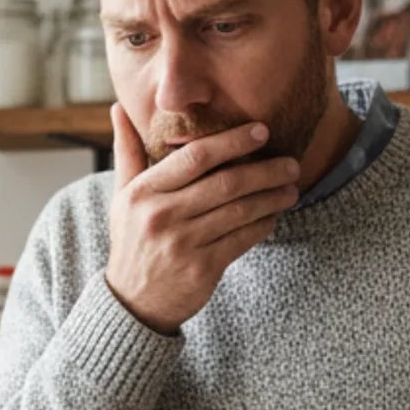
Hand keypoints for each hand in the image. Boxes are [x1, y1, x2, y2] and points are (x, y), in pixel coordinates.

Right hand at [104, 106, 301, 333]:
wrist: (132, 301)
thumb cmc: (132, 241)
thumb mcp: (122, 196)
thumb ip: (127, 151)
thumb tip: (118, 107)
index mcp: (144, 192)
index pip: (195, 157)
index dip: (233, 141)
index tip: (261, 131)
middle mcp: (162, 216)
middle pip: (226, 183)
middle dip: (265, 170)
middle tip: (291, 163)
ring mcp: (183, 244)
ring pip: (240, 211)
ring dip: (272, 198)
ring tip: (291, 188)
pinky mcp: (202, 269)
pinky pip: (243, 239)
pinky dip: (263, 225)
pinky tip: (273, 216)